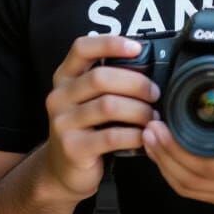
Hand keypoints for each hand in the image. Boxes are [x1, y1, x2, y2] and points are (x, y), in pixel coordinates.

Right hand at [43, 35, 159, 198]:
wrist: (63, 170)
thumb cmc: (88, 127)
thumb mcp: (89, 99)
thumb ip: (109, 80)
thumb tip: (149, 64)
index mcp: (64, 77)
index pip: (81, 48)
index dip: (110, 43)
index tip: (137, 48)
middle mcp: (59, 96)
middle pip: (100, 78)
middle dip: (136, 83)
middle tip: (155, 93)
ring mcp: (62, 123)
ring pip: (108, 106)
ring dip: (138, 110)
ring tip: (153, 116)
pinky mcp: (73, 148)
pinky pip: (111, 136)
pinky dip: (134, 134)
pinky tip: (144, 136)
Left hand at [141, 49, 213, 213]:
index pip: (213, 164)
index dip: (179, 149)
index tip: (162, 125)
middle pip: (193, 180)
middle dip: (164, 155)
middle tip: (149, 128)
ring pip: (191, 191)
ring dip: (166, 167)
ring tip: (151, 140)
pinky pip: (198, 194)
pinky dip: (177, 177)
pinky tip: (167, 157)